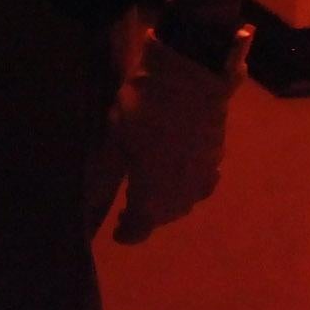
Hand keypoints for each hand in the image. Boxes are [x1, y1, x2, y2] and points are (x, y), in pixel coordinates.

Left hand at [86, 26, 238, 244]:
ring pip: (186, 198)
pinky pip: (201, 178)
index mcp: (155, 196)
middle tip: (130, 207)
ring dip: (168, 198)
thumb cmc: (145, 110)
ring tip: (153, 187)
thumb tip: (91, 201)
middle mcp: (184, 194)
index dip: (129, 233)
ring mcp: (205, 173)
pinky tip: (178, 166)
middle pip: (166, 215)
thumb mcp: (115, 139)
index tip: (118, 233)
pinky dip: (185, 179)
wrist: (193, 75)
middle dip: (148, 214)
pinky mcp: (218, 152)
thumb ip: (106, 173)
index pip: (141, 227)